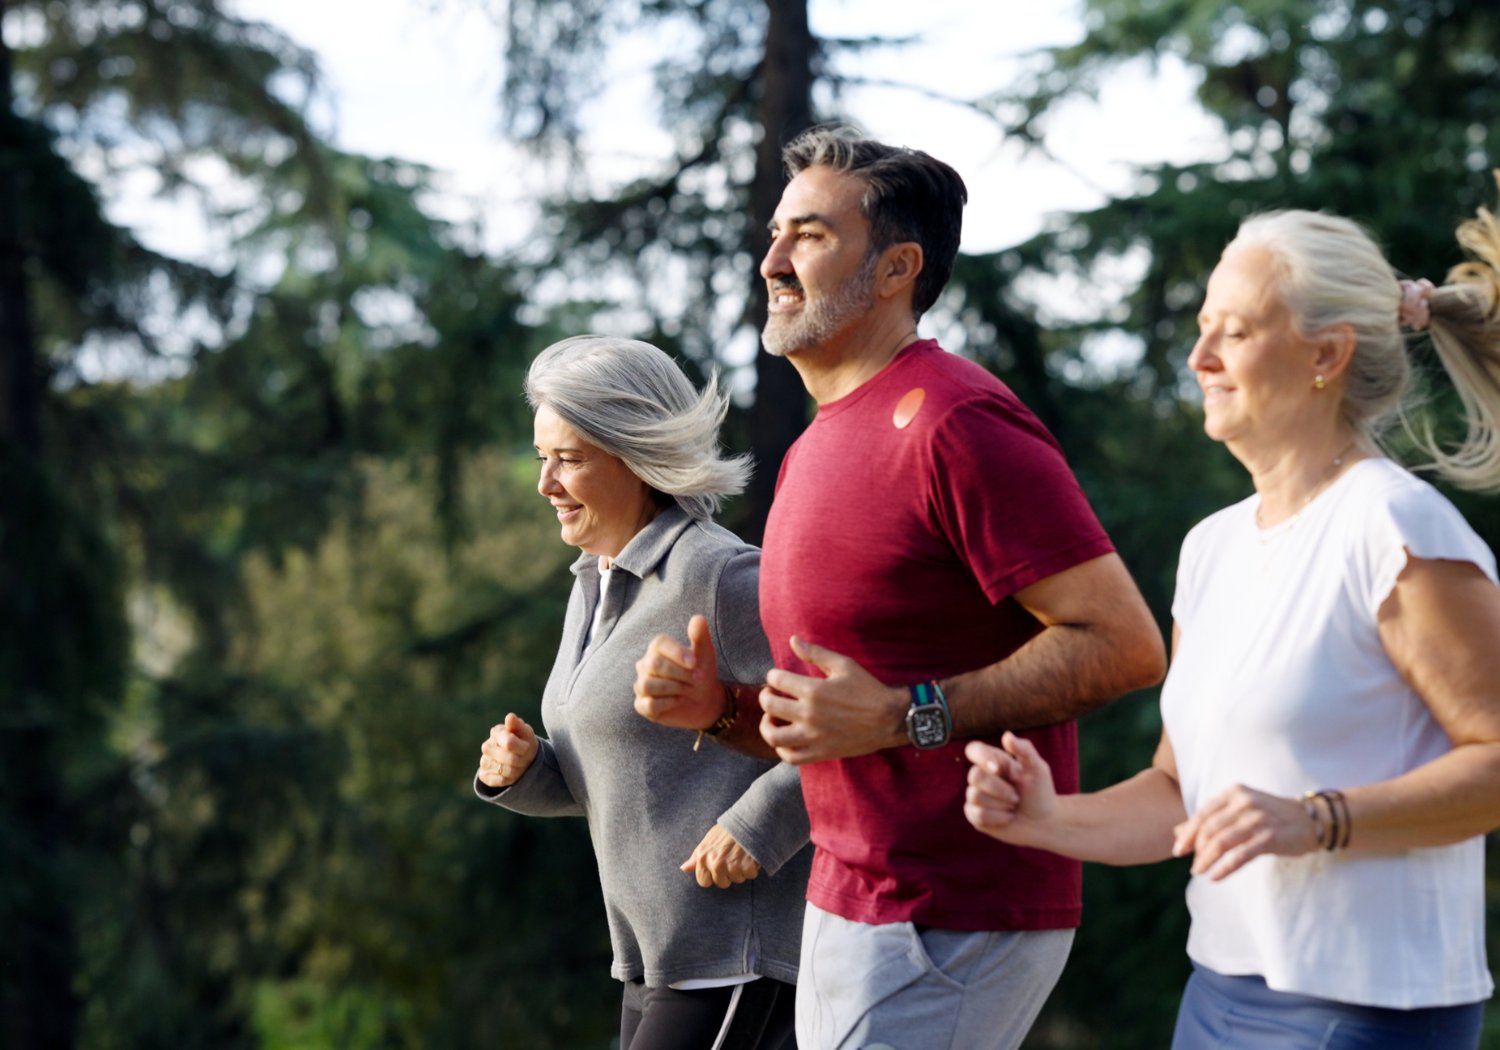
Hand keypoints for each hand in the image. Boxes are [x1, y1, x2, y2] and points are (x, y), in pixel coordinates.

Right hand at [477, 713, 538, 787]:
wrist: (522, 758)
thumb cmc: (523, 741)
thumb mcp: (525, 732)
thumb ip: (517, 725)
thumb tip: (510, 717)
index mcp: (496, 732)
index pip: (510, 743)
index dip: (523, 748)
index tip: (526, 747)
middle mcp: (487, 746)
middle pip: (510, 759)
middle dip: (521, 760)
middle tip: (523, 757)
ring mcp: (484, 761)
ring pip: (505, 771)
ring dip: (516, 770)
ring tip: (517, 764)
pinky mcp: (484, 775)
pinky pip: (500, 781)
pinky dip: (509, 779)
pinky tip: (510, 773)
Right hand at [633, 615, 726, 730]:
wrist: (704, 701)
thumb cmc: (700, 673)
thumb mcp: (705, 654)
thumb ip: (700, 636)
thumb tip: (698, 618)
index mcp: (658, 649)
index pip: (659, 644)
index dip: (677, 653)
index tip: (694, 663)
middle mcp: (645, 665)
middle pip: (654, 664)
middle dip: (679, 673)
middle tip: (697, 678)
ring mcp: (642, 686)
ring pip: (647, 684)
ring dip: (673, 688)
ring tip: (688, 689)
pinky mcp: (642, 705)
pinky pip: (648, 704)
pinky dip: (666, 703)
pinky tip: (678, 701)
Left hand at [680, 824, 759, 887]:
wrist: (748, 819)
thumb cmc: (727, 830)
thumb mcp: (707, 840)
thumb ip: (696, 857)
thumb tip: (683, 868)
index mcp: (703, 857)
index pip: (703, 882)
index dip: (712, 876)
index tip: (718, 868)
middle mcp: (715, 864)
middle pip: (722, 883)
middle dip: (728, 874)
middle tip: (733, 858)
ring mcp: (731, 866)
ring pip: (737, 879)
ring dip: (741, 870)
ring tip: (742, 854)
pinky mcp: (747, 866)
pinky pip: (750, 875)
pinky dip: (753, 867)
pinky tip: (751, 855)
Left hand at [757, 637, 908, 764]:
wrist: (889, 719)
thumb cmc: (867, 689)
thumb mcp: (843, 665)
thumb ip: (815, 653)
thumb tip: (792, 640)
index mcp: (813, 690)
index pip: (776, 679)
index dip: (773, 676)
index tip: (778, 677)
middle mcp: (809, 714)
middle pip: (770, 705)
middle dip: (766, 696)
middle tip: (771, 694)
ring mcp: (813, 736)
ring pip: (773, 736)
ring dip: (766, 725)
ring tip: (772, 717)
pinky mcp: (820, 752)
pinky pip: (791, 757)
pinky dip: (781, 750)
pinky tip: (785, 738)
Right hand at [964, 733, 1057, 844]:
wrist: (1045, 823)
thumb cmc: (1041, 793)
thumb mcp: (1038, 769)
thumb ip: (1024, 750)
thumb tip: (1006, 735)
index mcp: (994, 762)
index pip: (974, 750)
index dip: (981, 757)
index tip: (997, 768)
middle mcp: (982, 777)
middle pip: (974, 776)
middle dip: (1000, 789)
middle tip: (1016, 796)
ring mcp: (976, 797)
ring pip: (975, 796)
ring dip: (1001, 804)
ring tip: (1013, 806)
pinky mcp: (975, 816)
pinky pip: (977, 815)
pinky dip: (997, 817)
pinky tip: (1007, 817)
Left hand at [1172, 784, 1320, 879]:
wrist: (1312, 819)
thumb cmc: (1271, 815)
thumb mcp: (1239, 811)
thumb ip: (1211, 819)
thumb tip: (1177, 833)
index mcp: (1234, 793)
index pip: (1203, 814)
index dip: (1188, 834)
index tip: (1178, 850)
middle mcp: (1244, 802)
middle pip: (1209, 829)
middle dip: (1196, 849)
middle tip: (1192, 865)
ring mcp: (1257, 819)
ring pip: (1222, 842)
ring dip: (1207, 860)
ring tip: (1199, 872)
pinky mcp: (1270, 837)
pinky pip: (1240, 855)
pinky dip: (1224, 868)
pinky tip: (1215, 877)